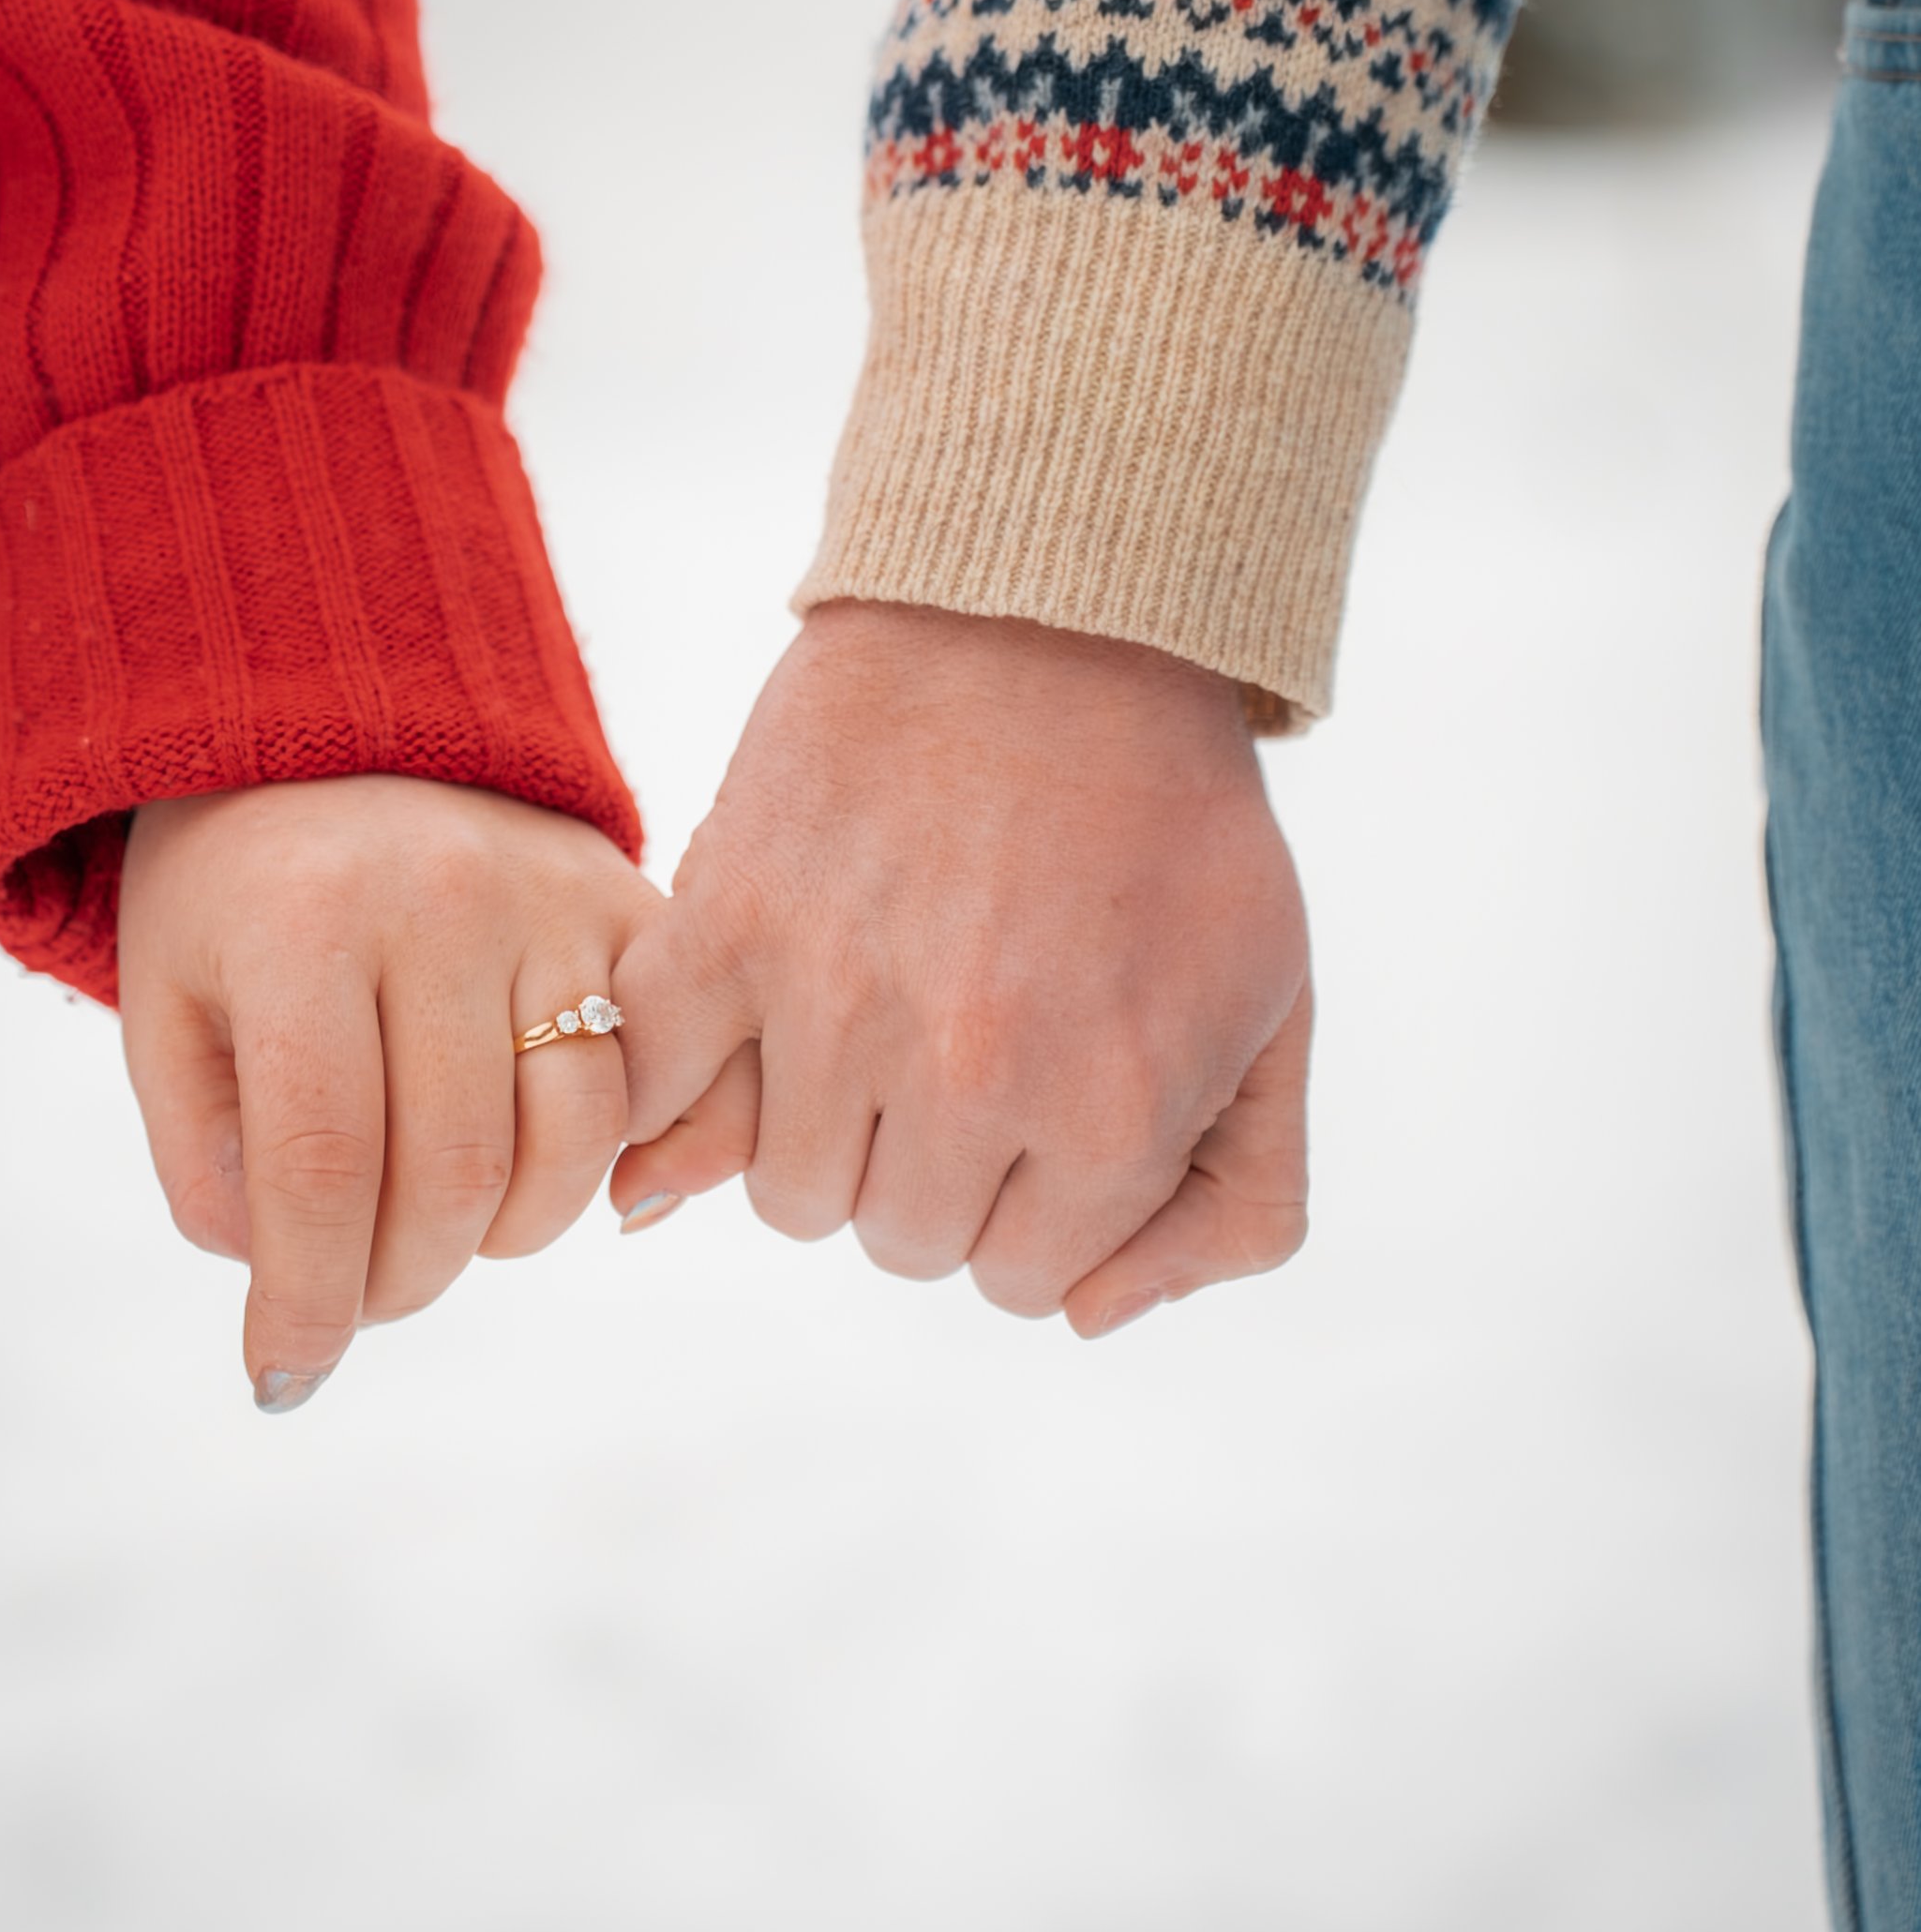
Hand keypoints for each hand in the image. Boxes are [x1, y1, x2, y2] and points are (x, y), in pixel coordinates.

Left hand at [119, 775, 655, 1405]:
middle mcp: (446, 902)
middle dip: (401, 1279)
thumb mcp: (168, 1001)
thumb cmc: (236, 886)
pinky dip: (640, 1162)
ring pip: (575, 1144)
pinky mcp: (640, 908)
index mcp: (305, 921)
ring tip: (447, 1224)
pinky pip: (675, 1077)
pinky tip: (584, 1189)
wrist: (345, 713)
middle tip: (361, 1290)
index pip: (324, 1166)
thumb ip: (206, 1152)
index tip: (285, 1374)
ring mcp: (559, 901)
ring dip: (507, 1235)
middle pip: (456, 1175)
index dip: (309, 1300)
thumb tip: (289, 1283)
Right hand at [610, 603, 1309, 1333]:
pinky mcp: (725, 923)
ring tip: (874, 1015)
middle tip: (963, 1042)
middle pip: (902, 1243)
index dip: (1042, 1197)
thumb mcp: (1277, 1011)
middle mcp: (963, 1075)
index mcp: (1108, 1110)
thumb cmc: (1173, 820)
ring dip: (828, 1129)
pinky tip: (741, 1034)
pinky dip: (680, 1088)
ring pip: (787, 1194)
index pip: (1030, 1282)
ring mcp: (830, 1001)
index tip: (1050, 1096)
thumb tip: (1092, 1319)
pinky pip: (655, 1089)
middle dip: (940, 1166)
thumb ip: (1238, 1206)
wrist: (1056, 612)